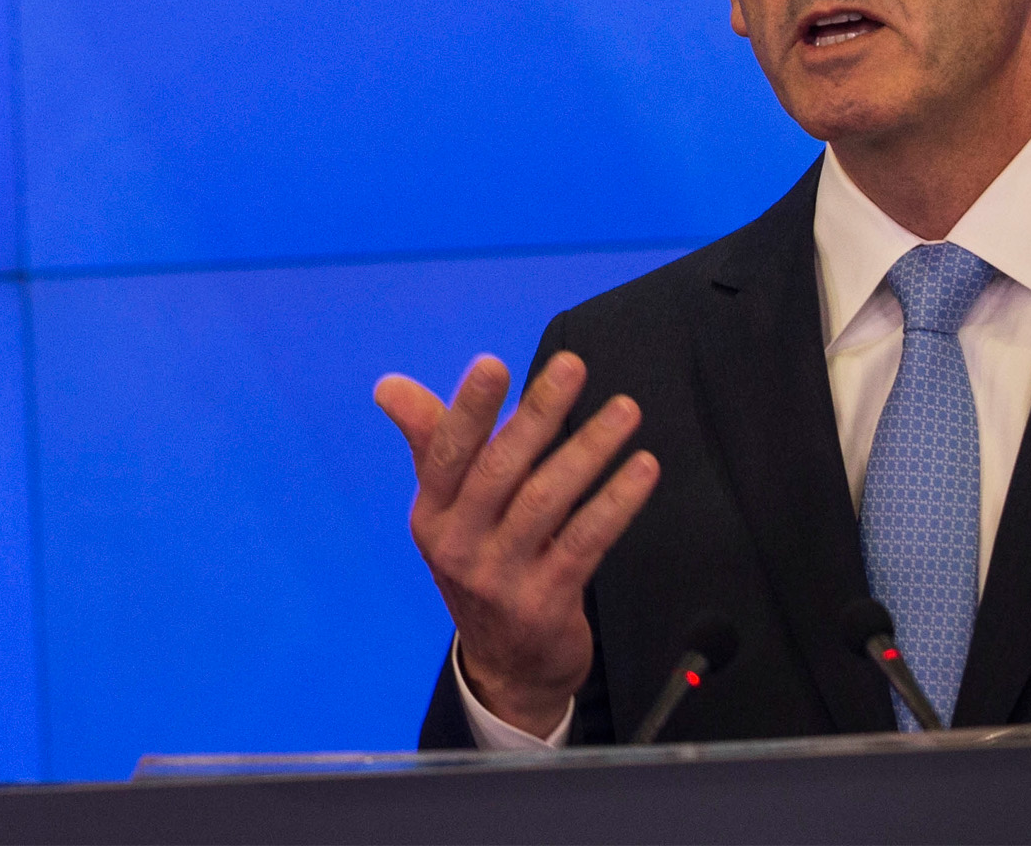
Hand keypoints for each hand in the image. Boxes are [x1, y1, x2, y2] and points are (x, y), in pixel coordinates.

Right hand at [375, 352, 659, 736]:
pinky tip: (642, 469)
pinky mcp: (546, 603)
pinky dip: (616, 501)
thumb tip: (388, 386)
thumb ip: (430, 441)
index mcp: (431, 514)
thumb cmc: (481, 563)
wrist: (508, 667)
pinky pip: (585, 541)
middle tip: (573, 366)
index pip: (445, 453)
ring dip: (589, 449)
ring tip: (625, 410)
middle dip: (537, 414)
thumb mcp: (448, 510)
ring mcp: (500, 578)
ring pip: (547, 501)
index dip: (468, 408)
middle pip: (499, 470)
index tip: (493, 363)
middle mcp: (458, 545)